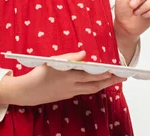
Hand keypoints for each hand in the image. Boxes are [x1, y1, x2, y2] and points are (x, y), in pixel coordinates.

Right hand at [0, 51, 125, 106]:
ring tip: (115, 79)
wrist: (27, 92)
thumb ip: (70, 57)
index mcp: (68, 76)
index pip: (90, 76)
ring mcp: (70, 92)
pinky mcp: (68, 95)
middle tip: (123, 77)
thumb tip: (84, 54)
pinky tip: (100, 82)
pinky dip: (94, 86)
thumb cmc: (39, 72)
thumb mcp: (53, 61)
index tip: (114, 71)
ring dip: (104, 85)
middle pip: (95, 85)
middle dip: (110, 81)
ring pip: (91, 90)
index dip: (103, 74)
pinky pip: (85, 91)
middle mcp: (71, 86)